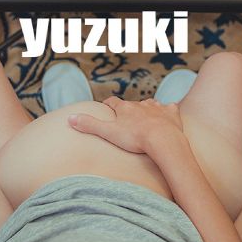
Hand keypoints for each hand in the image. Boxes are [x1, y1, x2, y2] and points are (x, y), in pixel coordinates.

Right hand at [68, 97, 183, 154]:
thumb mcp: (108, 132)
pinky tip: (167, 116)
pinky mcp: (171, 114)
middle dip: (129, 109)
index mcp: (124, 108)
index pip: (113, 102)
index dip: (109, 105)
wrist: (163, 139)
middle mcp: (140, 104)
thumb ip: (89, 125)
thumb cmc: (135, 138)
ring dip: (148, 109)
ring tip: (146, 118)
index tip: (107, 107)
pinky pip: (169, 109)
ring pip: (151, 104)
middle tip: (126, 118)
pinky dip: (168, 112)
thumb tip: (69, 117)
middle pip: (132, 104)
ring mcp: (157, 108)